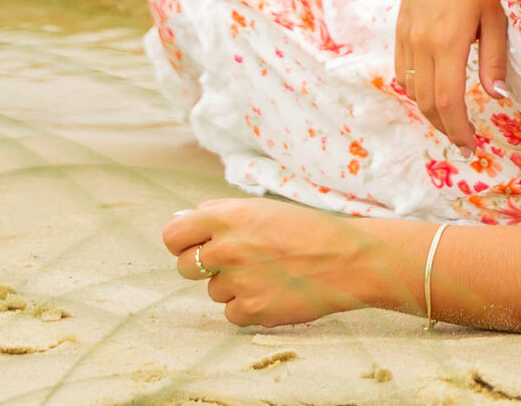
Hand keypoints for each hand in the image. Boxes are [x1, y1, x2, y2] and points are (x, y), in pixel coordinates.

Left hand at [162, 199, 385, 326]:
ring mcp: (239, 282)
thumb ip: (218, 213)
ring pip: (212, 291)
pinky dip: (248, 306)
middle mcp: (228, 249)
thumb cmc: (306, 229)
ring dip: (232, 285)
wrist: (348, 259)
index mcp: (228, 218)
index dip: (182, 240)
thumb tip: (179, 221)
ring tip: (267, 273)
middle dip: (204, 265)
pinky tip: (273, 291)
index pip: (172, 234)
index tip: (194, 243)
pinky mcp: (253, 311)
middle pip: (185, 266)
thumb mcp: (261, 207)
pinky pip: (231, 313)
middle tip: (235, 260)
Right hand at [392, 0, 508, 148]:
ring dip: (429, 109)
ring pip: (410, 87)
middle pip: (426, 101)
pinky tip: (433, 89)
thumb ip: (495, 59)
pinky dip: (415, 86)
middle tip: (464, 141)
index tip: (470, 146)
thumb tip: (496, 98)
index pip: (447, 101)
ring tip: (451, 119)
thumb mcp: (497, 15)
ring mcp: (406, 31)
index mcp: (448, 40)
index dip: (457, 129)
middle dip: (445, 126)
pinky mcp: (401, 23)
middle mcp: (421, 40)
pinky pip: (402, 67)